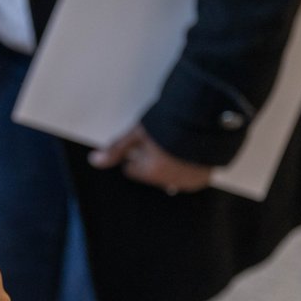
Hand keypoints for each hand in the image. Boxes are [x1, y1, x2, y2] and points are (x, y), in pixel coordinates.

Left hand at [88, 123, 210, 194]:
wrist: (206, 119)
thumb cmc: (169, 124)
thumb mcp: (137, 133)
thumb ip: (116, 149)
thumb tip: (94, 161)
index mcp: (152, 173)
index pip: (131, 169)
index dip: (134, 152)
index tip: (143, 141)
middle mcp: (170, 181)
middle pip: (150, 172)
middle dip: (152, 159)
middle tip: (160, 140)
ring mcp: (189, 181)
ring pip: (168, 175)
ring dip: (169, 163)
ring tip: (174, 143)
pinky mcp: (204, 177)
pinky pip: (187, 176)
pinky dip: (185, 166)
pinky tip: (187, 150)